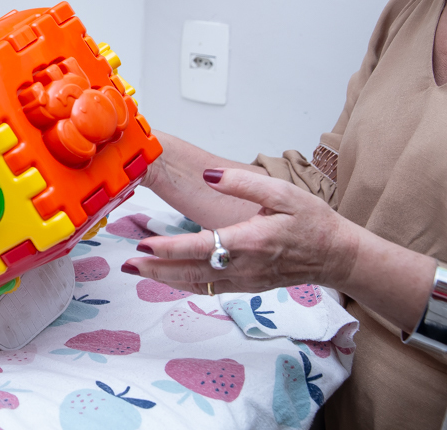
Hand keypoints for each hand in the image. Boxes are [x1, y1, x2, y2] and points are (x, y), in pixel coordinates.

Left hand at [123, 168, 359, 294]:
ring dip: (165, 280)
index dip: (171, 249)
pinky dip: (184, 284)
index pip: (201, 247)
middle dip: (156, 270)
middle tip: (128, 264)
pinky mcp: (246, 286)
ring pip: (197, 284)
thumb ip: (243, 182)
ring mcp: (244, 281)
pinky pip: (209, 288)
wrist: (336, 255)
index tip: (145, 246)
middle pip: (191, 273)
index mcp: (250, 242)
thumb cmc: (311, 221)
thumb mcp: (282, 192)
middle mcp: (244, 266)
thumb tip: (210, 175)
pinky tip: (167, 277)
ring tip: (137, 271)